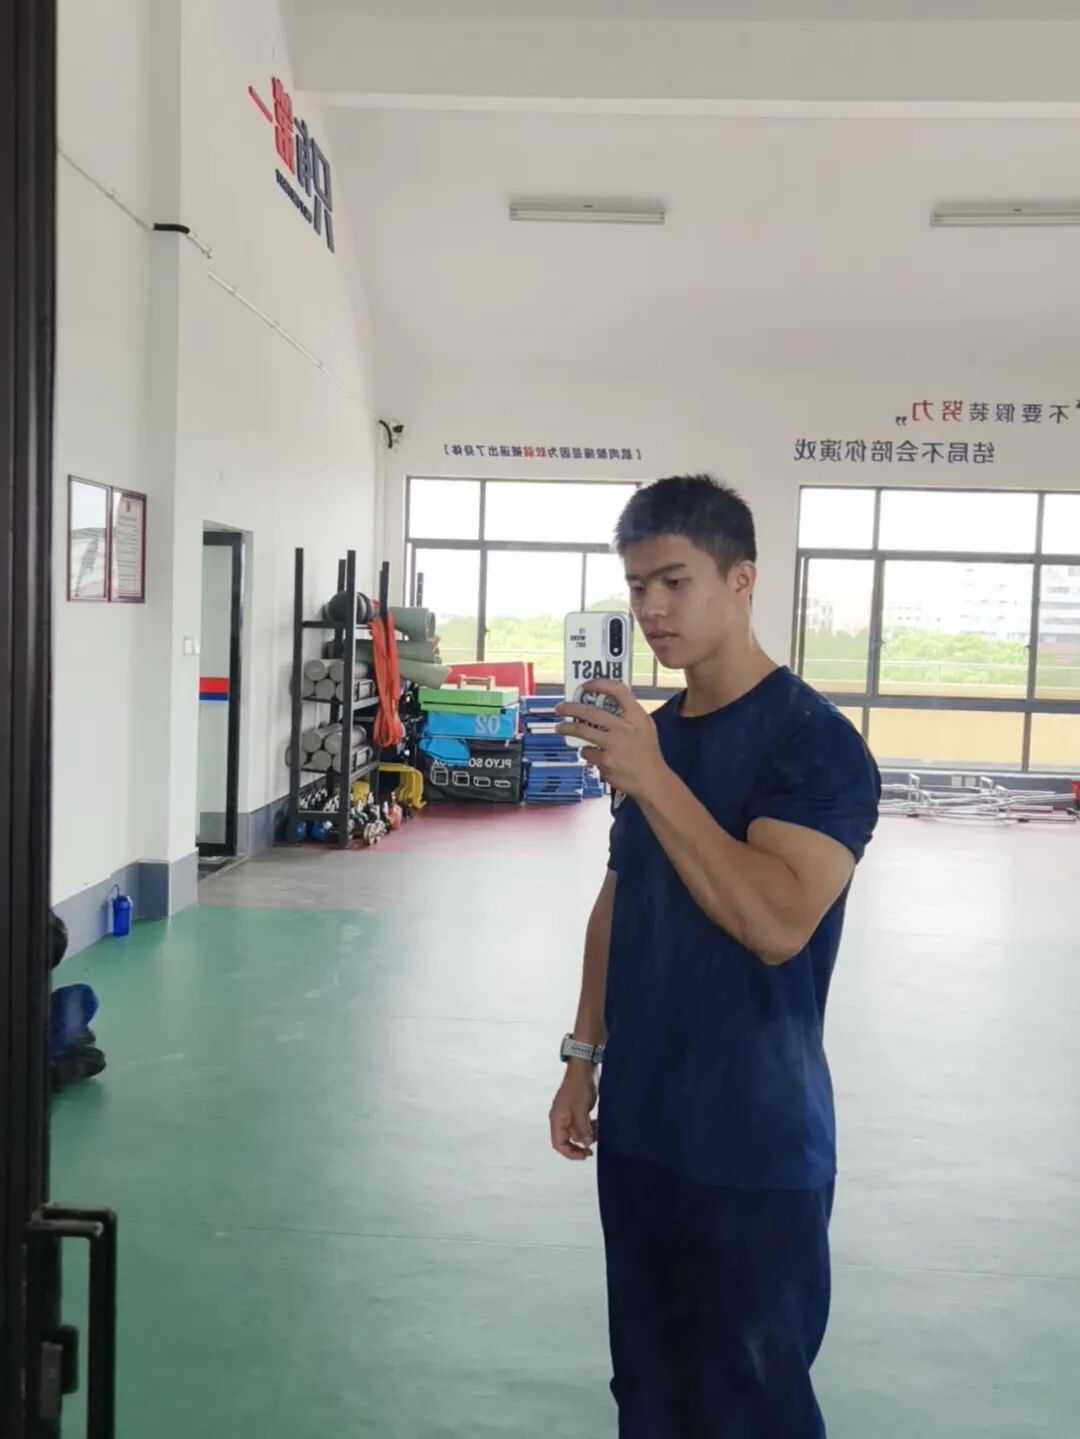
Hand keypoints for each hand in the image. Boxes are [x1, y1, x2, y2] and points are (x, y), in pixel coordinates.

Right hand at [549, 1064, 597, 1160]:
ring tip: (598, 1131)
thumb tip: (586, 1144)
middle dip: (580, 1146)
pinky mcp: (577, 1109)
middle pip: (567, 1140)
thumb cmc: (580, 1087)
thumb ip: (583, 1129)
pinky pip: (581, 1124)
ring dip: (587, 1135)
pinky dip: (589, 1127)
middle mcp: (560, 1118)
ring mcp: (568, 1113)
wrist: (583, 1067)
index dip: (571, 1153)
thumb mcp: (581, 1110)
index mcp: (557, 1119)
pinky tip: (597, 1124)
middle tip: (592, 1150)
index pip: (558, 1144)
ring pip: (576, 1133)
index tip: (585, 1155)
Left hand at [555, 681, 666, 801]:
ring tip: (560, 728)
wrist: (652, 781)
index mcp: (637, 716)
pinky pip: (587, 752)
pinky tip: (594, 756)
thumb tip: (604, 703)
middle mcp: (625, 728)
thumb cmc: (647, 753)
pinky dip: (588, 753)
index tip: (585, 686)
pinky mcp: (605, 761)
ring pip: (582, 730)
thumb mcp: (645, 727)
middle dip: (571, 708)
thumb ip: (628, 714)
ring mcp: (614, 745)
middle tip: (560, 708)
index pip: (618, 690)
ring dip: (567, 728)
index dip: (599, 684)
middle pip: (591, 711)